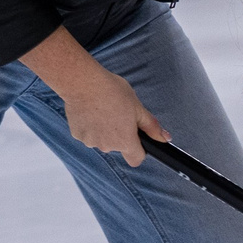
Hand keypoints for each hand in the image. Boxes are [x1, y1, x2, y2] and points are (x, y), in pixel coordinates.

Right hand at [19, 26, 167, 166]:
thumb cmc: (113, 92)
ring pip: (101, 140)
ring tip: (103, 110)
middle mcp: (107, 146)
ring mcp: (90, 142)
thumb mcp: (138, 107)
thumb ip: (151, 126)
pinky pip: (87, 134)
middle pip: (118, 147)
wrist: (83, 83)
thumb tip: (165, 138)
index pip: (136, 159)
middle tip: (118, 114)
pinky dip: (90, 126)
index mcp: (125, 142)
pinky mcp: (77, 134)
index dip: (138, 150)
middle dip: (120, 134)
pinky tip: (90, 111)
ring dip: (103, 130)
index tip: (136, 138)